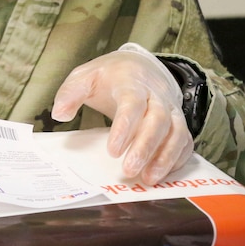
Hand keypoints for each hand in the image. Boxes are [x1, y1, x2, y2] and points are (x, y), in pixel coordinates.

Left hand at [51, 43, 192, 184]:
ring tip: (149, 179)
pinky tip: (163, 174)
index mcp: (131, 82)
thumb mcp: (84, 77)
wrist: (138, 67)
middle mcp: (155, 96)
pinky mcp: (177, 122)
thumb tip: (60, 113)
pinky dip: (177, 159)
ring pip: (177, 132)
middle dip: (146, 147)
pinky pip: (184, 141)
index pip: (132, 103)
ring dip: (165, 157)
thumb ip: (70, 93)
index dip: (125, 127)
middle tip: (129, 170)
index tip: (112, 151)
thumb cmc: (108, 76)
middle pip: (158, 120)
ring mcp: (170, 109)